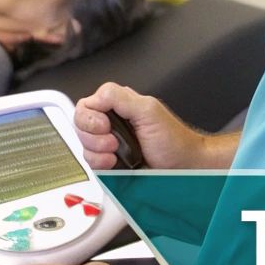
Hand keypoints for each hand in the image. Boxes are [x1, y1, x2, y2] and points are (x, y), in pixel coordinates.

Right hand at [74, 82, 207, 169]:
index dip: (90, 118)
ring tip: (118, 154)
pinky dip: (101, 165)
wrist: (183, 167)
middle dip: (95, 137)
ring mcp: (109, 144)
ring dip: (99, 152)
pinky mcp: (110, 164)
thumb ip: (118, 97)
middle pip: (80, 127)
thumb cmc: (173, 140)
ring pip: (84, 147)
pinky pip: (92, 164)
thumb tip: (95, 97)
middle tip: (114, 141)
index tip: (106, 126)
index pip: (86, 106)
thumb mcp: (148, 110)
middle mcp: (111, 124)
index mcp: (118, 106)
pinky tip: (116, 164)